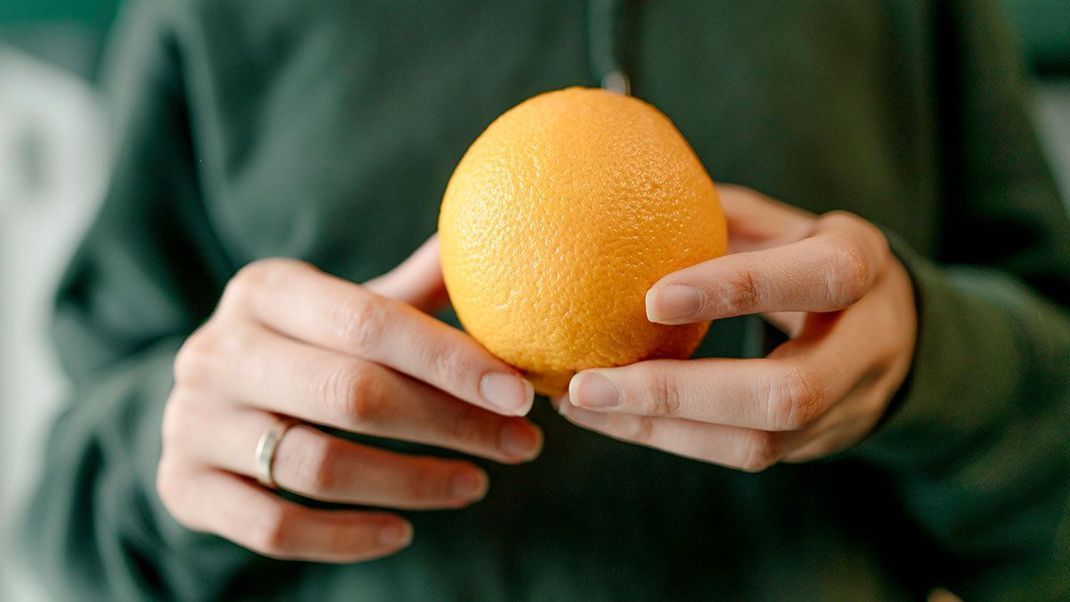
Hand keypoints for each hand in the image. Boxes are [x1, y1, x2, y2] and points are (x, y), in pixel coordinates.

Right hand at [157, 236, 540, 561]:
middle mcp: (218, 350)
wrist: (203, 403)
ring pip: (317, 466)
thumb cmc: (302, 349)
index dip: (449, 360)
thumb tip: (486, 239)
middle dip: (450, 423)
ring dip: (412, 483)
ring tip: (476, 484)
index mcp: (264, 290)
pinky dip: (346, 537)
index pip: (367, 321)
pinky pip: (274, 527)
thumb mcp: (343, 308)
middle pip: (350, 394)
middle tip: (521, 443)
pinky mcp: (184, 487)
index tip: (518, 392)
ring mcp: (192, 422)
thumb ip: (411, 290)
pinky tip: (402, 533)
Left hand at [558, 185, 915, 470]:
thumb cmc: (817, 260)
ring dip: (659, 429)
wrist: (903, 335)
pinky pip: (741, 456)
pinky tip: (611, 415)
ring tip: (582, 405)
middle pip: (787, 393)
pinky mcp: (817, 446)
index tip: (651, 298)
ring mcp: (846, 407)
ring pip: (759, 445)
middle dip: (678, 394)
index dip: (738, 290)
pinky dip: (668, 438)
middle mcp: (867, 345)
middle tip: (588, 385)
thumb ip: (726, 214)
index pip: (814, 279)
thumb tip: (629, 191)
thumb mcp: (790, 224)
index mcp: (862, 265)